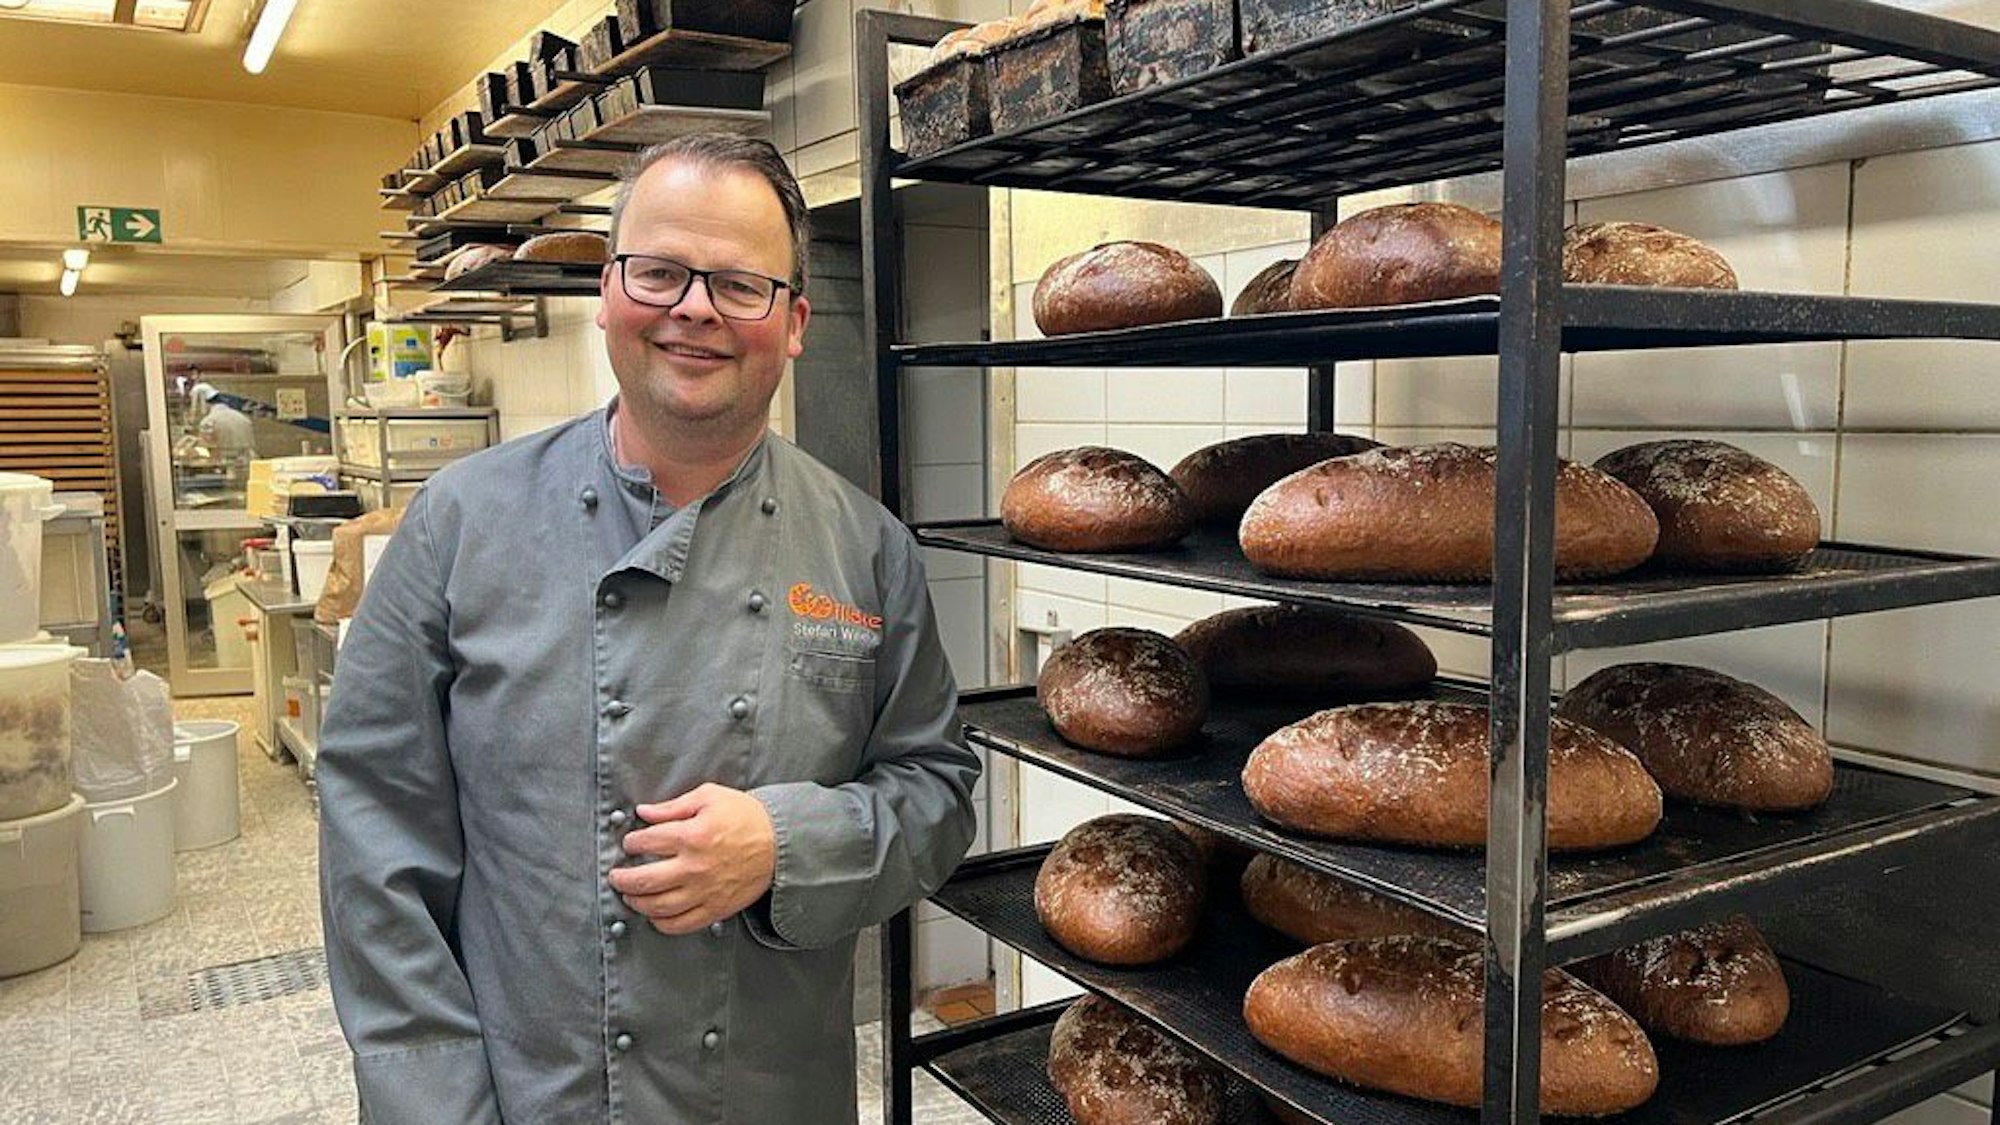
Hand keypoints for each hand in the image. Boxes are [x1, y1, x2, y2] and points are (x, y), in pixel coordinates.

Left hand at [606, 783, 776, 935]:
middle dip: (622, 879)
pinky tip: (655, 915)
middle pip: (644, 880)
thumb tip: (644, 812)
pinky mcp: (715, 908)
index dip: (632, 842)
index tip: (630, 843)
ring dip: (637, 902)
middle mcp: (695, 867)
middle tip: (616, 876)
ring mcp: (704, 891)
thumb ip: (673, 806)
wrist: (781, 843)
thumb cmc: (747, 817)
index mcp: (692, 835)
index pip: (646, 842)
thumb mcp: (709, 797)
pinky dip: (661, 923)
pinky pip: (680, 924)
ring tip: (631, 896)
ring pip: (658, 906)